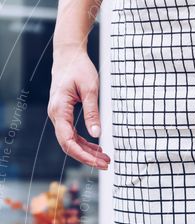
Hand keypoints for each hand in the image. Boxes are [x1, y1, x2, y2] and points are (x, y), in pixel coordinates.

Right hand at [48, 47, 109, 169]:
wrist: (69, 55)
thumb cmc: (79, 68)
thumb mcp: (90, 90)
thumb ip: (92, 112)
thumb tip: (97, 134)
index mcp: (59, 109)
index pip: (68, 141)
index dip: (83, 155)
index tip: (99, 162)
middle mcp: (56, 114)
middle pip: (68, 144)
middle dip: (87, 157)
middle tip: (107, 164)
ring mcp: (59, 115)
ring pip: (71, 141)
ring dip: (88, 151)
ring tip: (106, 159)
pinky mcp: (64, 114)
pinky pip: (73, 134)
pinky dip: (85, 143)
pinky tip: (98, 148)